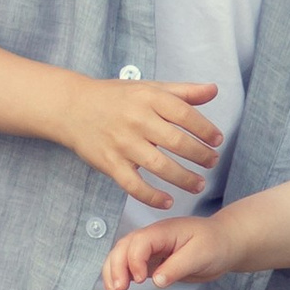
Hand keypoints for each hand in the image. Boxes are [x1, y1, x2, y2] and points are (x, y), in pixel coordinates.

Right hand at [63, 73, 220, 209]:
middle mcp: (137, 120)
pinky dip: (152, 196)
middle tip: (212, 163)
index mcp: (149, 99)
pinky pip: (134, 185)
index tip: (217, 140)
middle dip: (200, 155)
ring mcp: (123, 144)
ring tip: (199, 185)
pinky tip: (168, 201)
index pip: (185, 115)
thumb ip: (182, 91)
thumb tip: (213, 90)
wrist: (72, 108)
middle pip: (177, 142)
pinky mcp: (110, 163)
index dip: (205, 129)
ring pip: (160, 166)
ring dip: (184, 179)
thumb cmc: (115, 98)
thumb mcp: (148, 88)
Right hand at [103, 211, 227, 289]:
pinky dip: (120, 280)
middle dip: (116, 268)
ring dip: (113, 276)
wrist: (224, 244)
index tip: (141, 280)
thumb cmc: (215, 244)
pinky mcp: (150, 262)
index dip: (134, 260)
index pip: (139, 242)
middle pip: (122, 248)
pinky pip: (128, 269)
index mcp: (163, 231)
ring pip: (120, 258)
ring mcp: (149, 250)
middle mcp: (151, 238)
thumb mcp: (200, 255)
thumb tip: (157, 280)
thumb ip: (178, 266)